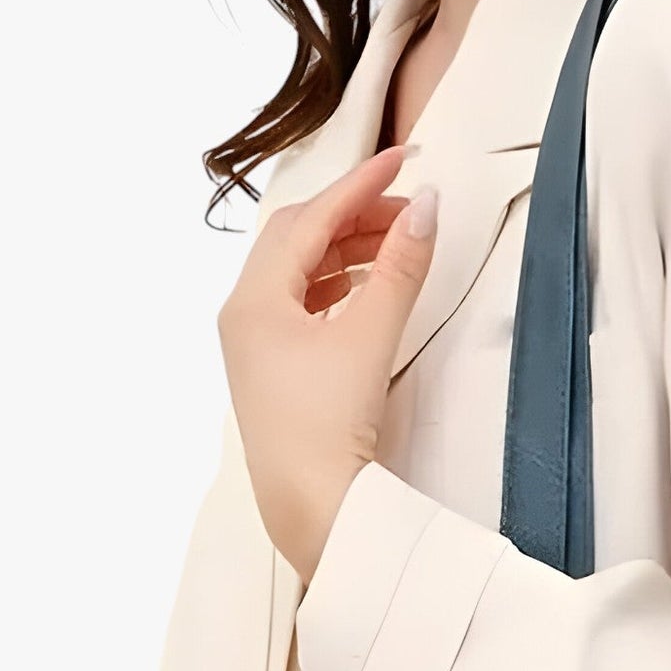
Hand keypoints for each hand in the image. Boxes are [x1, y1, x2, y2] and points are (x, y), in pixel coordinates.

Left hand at [218, 145, 440, 585]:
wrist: (313, 508)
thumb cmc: (326, 429)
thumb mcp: (370, 336)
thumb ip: (400, 267)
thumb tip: (427, 208)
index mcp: (252, 301)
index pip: (309, 220)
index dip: (359, 186)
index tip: (403, 161)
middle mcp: (243, 317)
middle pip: (298, 241)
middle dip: (355, 218)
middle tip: (410, 210)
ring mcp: (254, 347)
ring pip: (301, 274)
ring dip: (349, 252)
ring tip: (399, 246)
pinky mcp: (273, 374)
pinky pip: (302, 306)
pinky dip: (339, 286)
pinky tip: (370, 290)